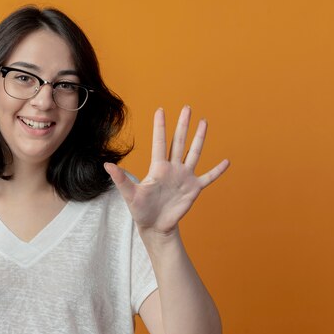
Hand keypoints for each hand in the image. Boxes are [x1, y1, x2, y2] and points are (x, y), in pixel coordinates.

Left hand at [104, 106, 228, 235]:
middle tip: (186, 108)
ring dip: (199, 138)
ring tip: (204, 122)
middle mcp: (172, 168)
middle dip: (182, 125)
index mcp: (158, 168)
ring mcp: (184, 177)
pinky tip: (226, 161)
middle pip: (179, 142)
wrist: (155, 226)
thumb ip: (120, 179)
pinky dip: (217, 170)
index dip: (160, 127)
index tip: (160, 110)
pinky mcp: (193, 188)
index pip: (159, 142)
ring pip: (194, 153)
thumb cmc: (141, 210)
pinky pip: (208, 177)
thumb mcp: (130, 194)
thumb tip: (106, 165)